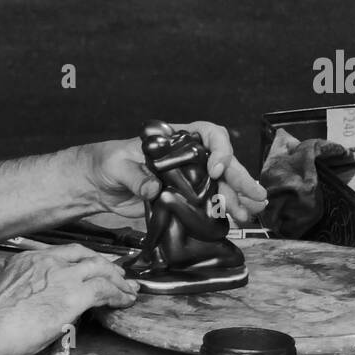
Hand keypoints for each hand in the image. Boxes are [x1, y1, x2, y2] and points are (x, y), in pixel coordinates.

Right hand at [0, 244, 138, 354]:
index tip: (92, 266)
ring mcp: (63, 276)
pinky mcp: (75, 294)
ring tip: (127, 289)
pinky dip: (119, 294)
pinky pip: (105, 289)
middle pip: (87, 255)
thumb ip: (28, 287)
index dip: (84, 258)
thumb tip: (39, 300)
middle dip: (106, 264)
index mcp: (31, 258)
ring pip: (101, 269)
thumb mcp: (11, 291)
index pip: (66, 252)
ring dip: (117, 280)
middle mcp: (48, 260)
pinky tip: (125, 301)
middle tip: (117, 275)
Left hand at [84, 122, 268, 222]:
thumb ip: (135, 176)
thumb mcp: (117, 165)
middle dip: (240, 178)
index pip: (208, 134)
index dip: (218, 149)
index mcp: (175, 140)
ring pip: (220, 185)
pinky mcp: (182, 200)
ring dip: (237, 198)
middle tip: (256, 195)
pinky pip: (207, 204)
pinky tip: (236, 221)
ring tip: (253, 212)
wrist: (97, 184)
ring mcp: (187, 179)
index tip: (215, 169)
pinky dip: (222, 212)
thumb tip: (153, 189)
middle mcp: (187, 158)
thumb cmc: (107, 162)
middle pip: (222, 163)